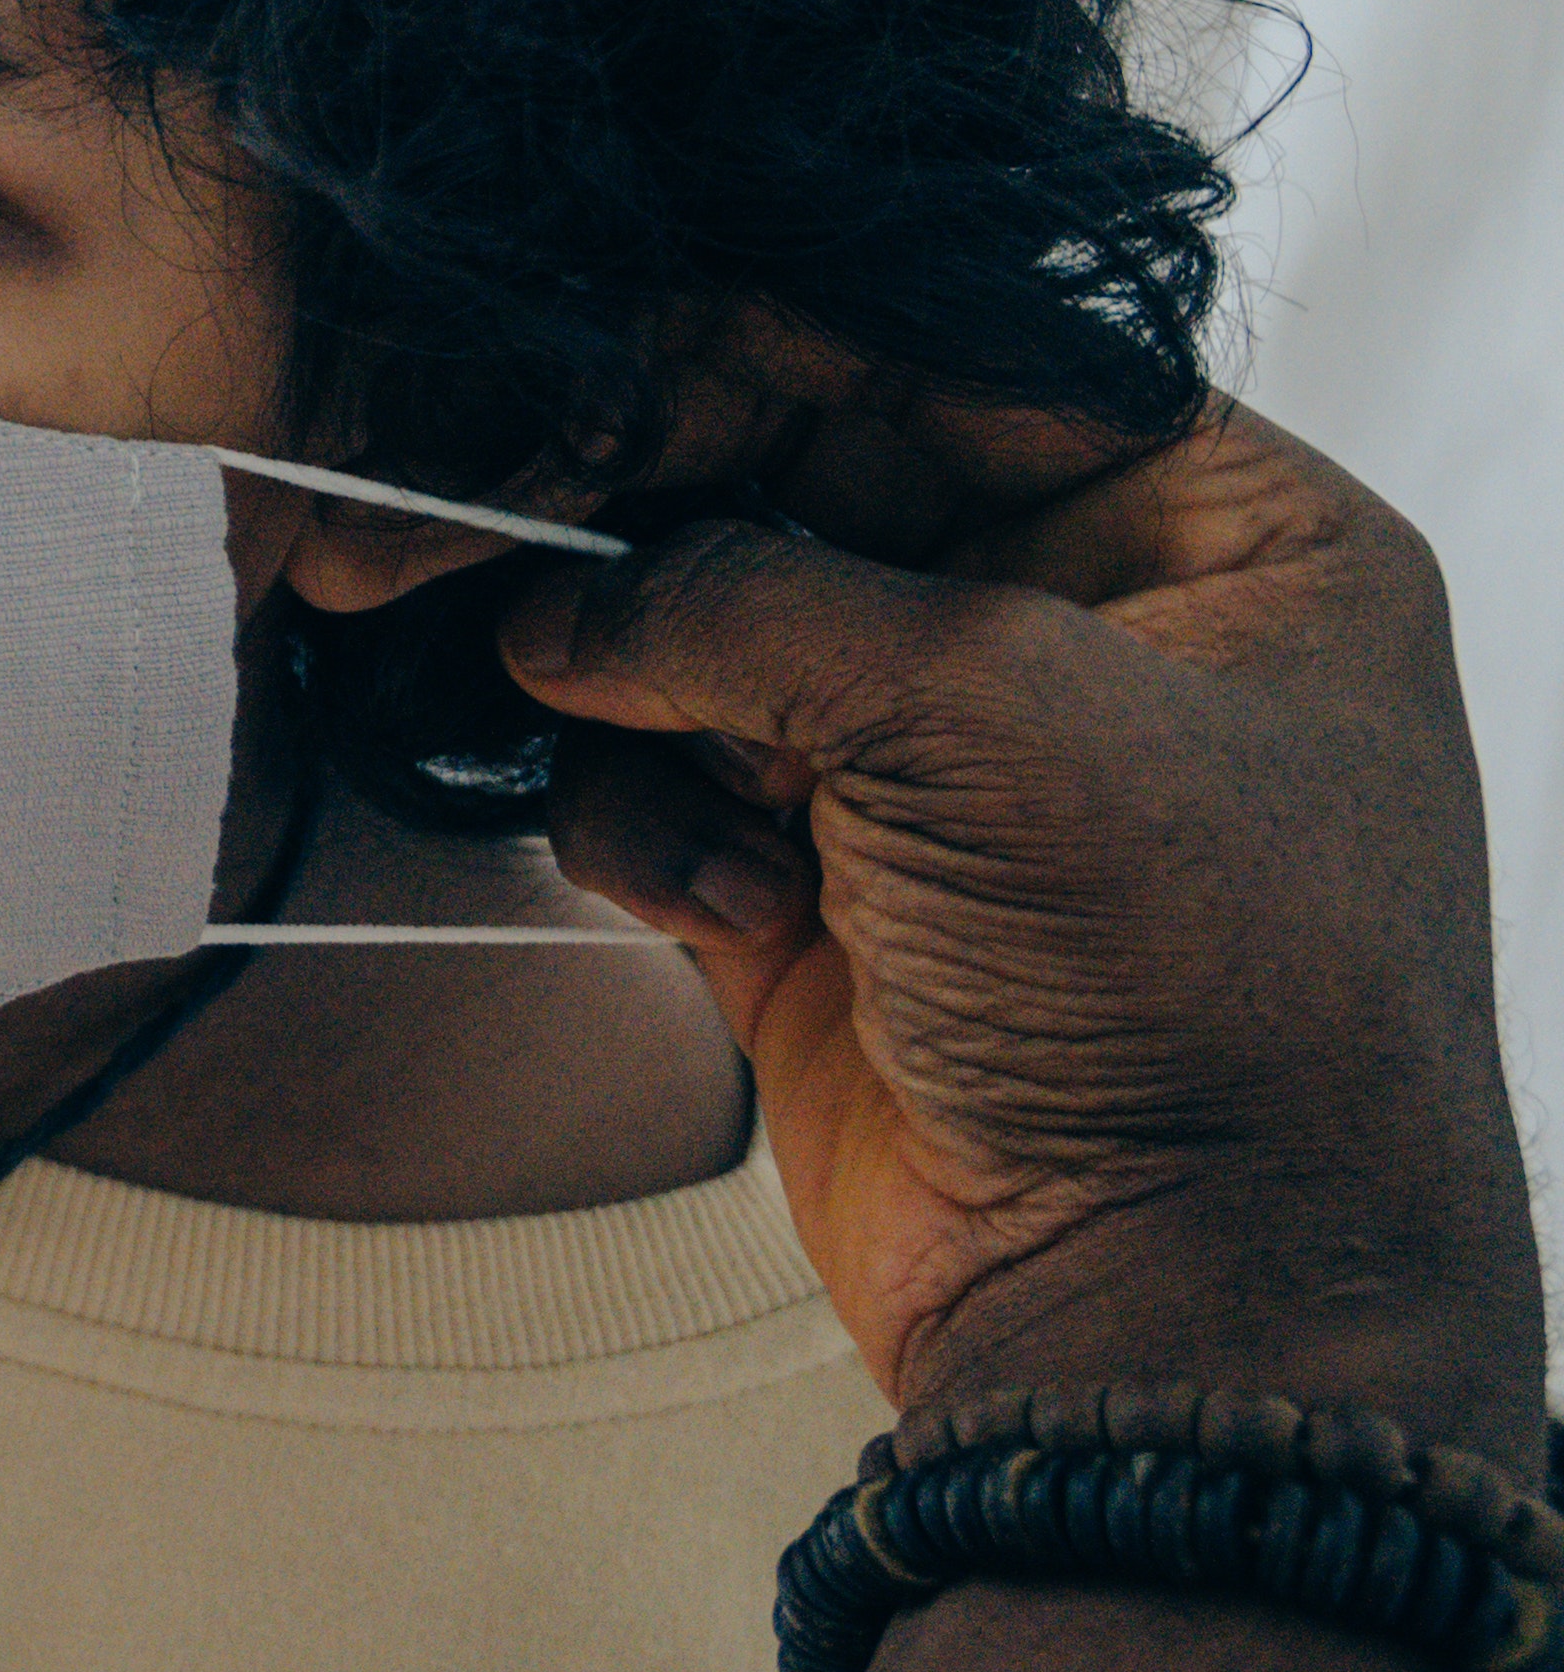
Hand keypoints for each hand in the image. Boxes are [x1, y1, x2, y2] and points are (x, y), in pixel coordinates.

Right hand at [514, 399, 1541, 1460]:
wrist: (1178, 1322)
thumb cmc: (1205, 1007)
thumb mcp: (993, 710)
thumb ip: (751, 590)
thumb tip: (561, 590)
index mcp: (1220, 534)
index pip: (940, 356)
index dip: (743, 349)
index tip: (557, 367)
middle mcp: (1088, 629)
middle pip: (795, 483)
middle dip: (629, 522)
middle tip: (451, 528)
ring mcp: (948, 771)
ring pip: (699, 633)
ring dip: (632, 691)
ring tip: (603, 738)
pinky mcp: (828, 895)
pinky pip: (660, 785)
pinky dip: (644, 823)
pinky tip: (716, 902)